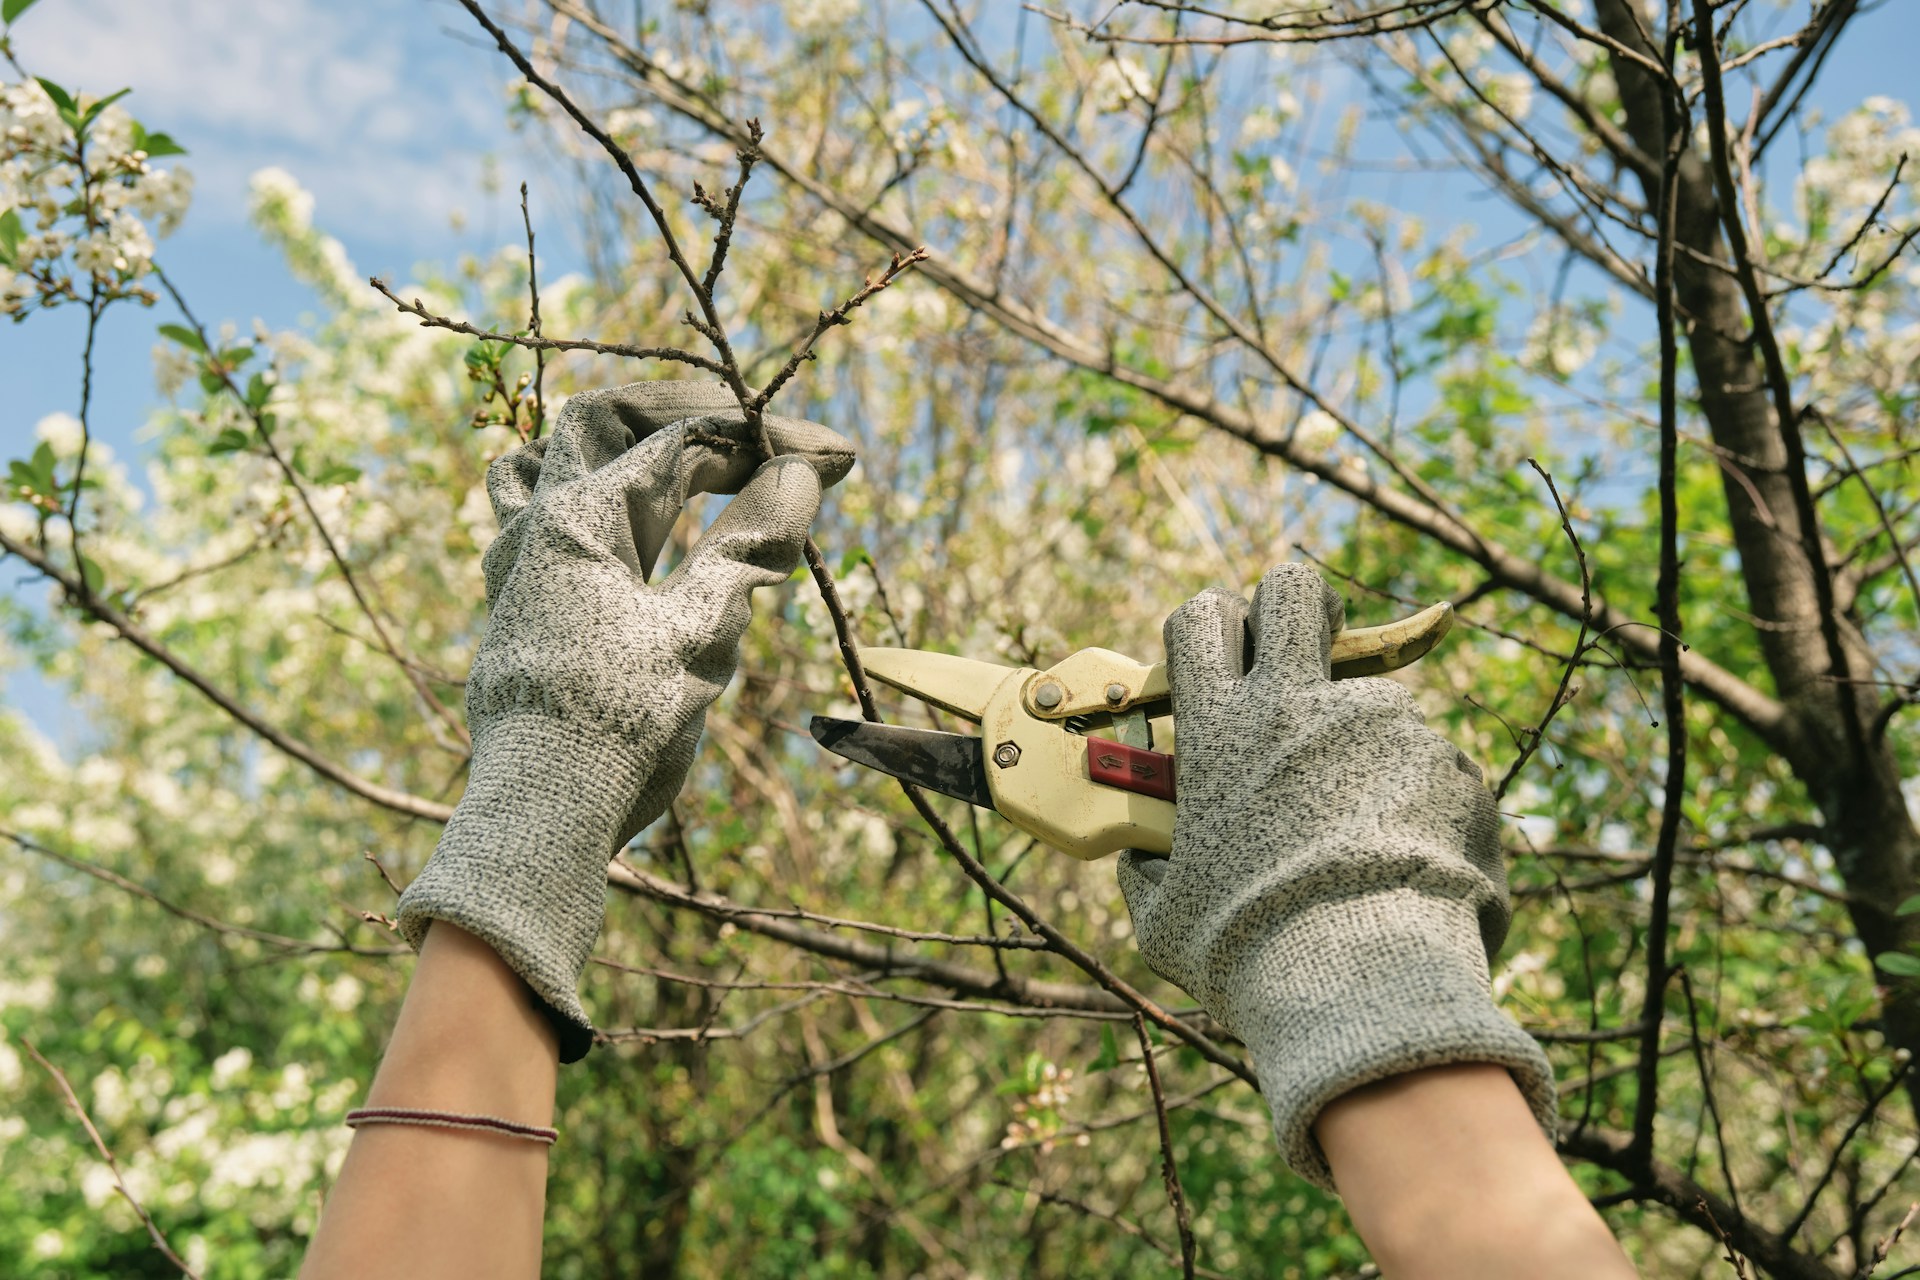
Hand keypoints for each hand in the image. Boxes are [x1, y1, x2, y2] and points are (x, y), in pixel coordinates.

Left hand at [397, 381, 855, 1060]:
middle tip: (761, 443)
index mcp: (580, 518)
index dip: (766, 438)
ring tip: (673, 463)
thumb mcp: (701, 632)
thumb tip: (799, 474)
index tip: (837, 460)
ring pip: (547, 463)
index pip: (684, 443)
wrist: (539, 820)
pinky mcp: (518, 611)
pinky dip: (586, 505)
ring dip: (616, 450)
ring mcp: (518, 568)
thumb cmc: (619, 727)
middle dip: (691, 418)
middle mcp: (538, 527)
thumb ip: (749, 546)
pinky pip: (532, 521)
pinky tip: (620, 537)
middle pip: (605, 423)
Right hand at [1117, 564, 1553, 1188]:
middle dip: (1299, 607)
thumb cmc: (1246, 956)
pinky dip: (1420, 808)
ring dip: (1366, 747)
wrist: (1359, 983)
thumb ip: (1154, 867)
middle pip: (1294, 588)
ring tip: (1364, 841)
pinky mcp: (1448, 762)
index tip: (1227, 657)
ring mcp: (1381, 725)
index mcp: (1219, 732)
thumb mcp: (1164, 916)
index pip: (1200, 618)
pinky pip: (1431, 768)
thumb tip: (1145, 859)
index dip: (1213, 624)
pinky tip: (1408, 872)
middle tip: (1307, 657)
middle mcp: (1298, 706)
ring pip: (1374, 699)